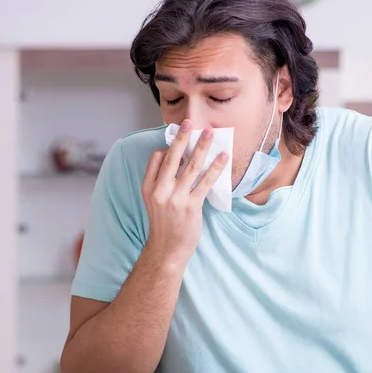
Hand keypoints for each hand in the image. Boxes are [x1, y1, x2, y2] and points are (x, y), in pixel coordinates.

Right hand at [142, 119, 227, 261]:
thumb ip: (162, 182)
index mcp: (148, 187)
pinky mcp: (191, 206)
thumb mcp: (155, 201)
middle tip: (191, 122)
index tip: (180, 138)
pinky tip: (223, 157)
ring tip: (211, 134)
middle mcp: (159, 191)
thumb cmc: (165, 224)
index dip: (168, 147)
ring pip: (191, 166)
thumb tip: (179, 161)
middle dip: (182, 138)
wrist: (167, 250)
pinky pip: (205, 181)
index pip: (156, 159)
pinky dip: (216, 167)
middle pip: (172, 157)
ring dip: (202, 147)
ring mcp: (175, 198)